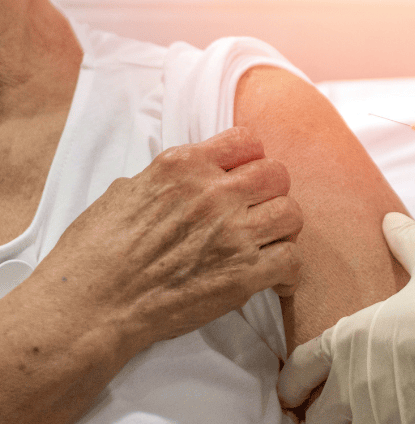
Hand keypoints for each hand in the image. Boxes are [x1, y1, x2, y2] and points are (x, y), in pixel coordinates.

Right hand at [33, 126, 302, 349]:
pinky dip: (287, 270)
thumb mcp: (123, 193)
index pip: (246, 141)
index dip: (251, 159)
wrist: (89, 308)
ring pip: (291, 213)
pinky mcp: (243, 275)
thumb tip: (182, 181)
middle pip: (277, 174)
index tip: (246, 176)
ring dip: (282, 228)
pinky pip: (291, 260)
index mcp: (182, 167)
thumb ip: (163, 180)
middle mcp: (213, 193)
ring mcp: (232, 234)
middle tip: (259, 211)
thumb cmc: (93, 254)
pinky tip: (274, 277)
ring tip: (268, 242)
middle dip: (271, 192)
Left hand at [277, 213, 414, 423]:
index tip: (291, 387)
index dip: (292, 379)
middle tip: (333, 408)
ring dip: (356, 422)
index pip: (303, 366)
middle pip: (320, 417)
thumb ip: (407, 241)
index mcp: (352, 340)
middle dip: (323, 413)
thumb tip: (391, 220)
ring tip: (372, 413)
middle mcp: (357, 385)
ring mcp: (383, 416)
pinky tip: (409, 415)